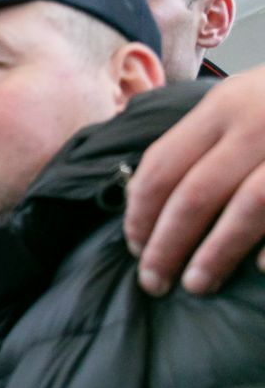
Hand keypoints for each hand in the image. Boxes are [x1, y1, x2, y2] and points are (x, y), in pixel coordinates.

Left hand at [123, 67, 264, 295]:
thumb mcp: (238, 101)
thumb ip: (197, 141)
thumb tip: (140, 199)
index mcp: (223, 108)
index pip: (163, 166)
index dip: (142, 214)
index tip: (135, 247)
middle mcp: (258, 124)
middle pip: (196, 193)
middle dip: (167, 244)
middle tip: (153, 281)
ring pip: (248, 206)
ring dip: (216, 253)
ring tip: (196, 285)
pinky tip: (260, 268)